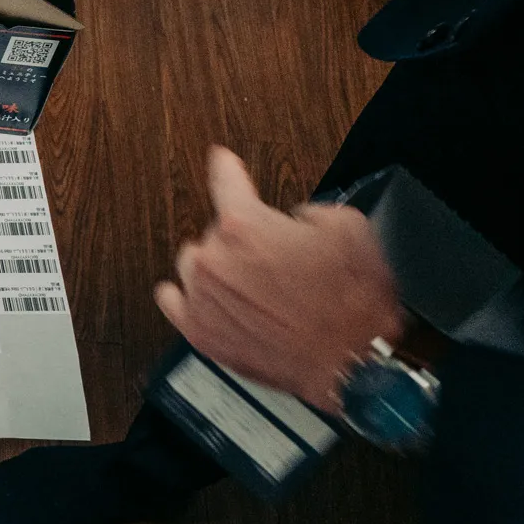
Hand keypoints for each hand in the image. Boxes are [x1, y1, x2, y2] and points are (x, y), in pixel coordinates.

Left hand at [154, 147, 404, 410]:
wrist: (351, 364)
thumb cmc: (351, 305)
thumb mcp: (350, 231)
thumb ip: (312, 211)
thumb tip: (294, 218)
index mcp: (246, 226)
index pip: (225, 179)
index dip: (225, 166)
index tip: (220, 159)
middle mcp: (215, 258)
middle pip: (214, 232)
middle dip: (242, 240)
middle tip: (275, 261)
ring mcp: (201, 297)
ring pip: (195, 265)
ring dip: (217, 268)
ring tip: (253, 287)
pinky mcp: (199, 332)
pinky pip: (172, 300)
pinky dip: (187, 296)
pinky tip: (205, 298)